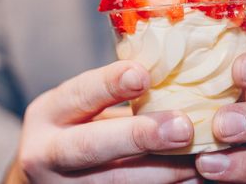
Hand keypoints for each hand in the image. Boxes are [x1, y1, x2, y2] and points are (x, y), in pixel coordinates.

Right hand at [6, 61, 198, 183]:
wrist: (49, 168)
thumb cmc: (75, 124)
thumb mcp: (82, 103)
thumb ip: (113, 93)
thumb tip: (167, 72)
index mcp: (49, 114)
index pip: (80, 94)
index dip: (111, 84)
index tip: (143, 75)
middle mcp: (48, 153)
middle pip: (92, 146)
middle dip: (140, 137)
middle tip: (182, 128)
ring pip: (115, 182)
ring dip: (163, 171)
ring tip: (198, 157)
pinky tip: (191, 180)